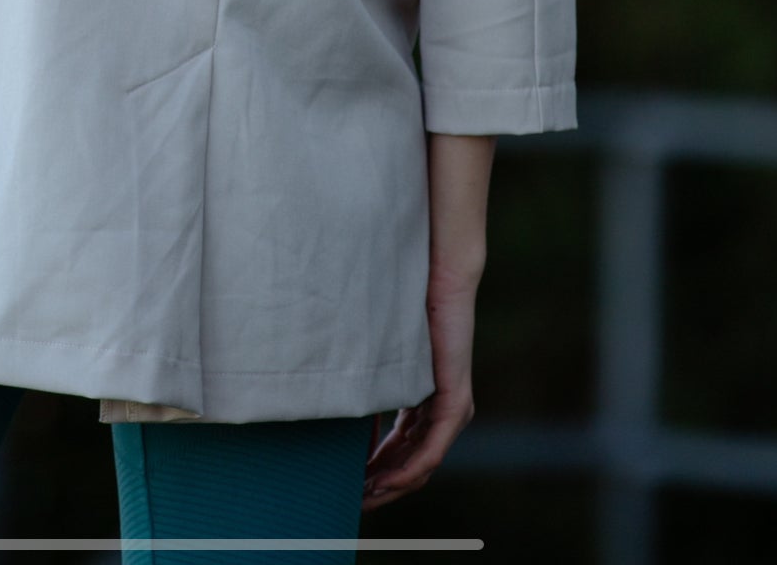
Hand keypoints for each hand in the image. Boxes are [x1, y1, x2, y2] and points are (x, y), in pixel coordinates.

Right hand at [361, 264, 478, 512]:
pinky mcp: (455, 403)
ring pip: (420, 465)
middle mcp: (438, 411)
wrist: (437, 274)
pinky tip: (384, 479)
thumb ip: (361, 374)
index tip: (347, 487)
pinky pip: (432, 451)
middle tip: (350, 502)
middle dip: (378, 486)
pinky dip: (407, 470)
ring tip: (362, 497)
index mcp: (419, 399)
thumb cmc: (403, 301)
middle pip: (409, 465)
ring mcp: (450, 409)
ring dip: (391, 485)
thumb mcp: (377, 350)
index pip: (397, 449)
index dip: (373, 472)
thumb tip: (321, 386)